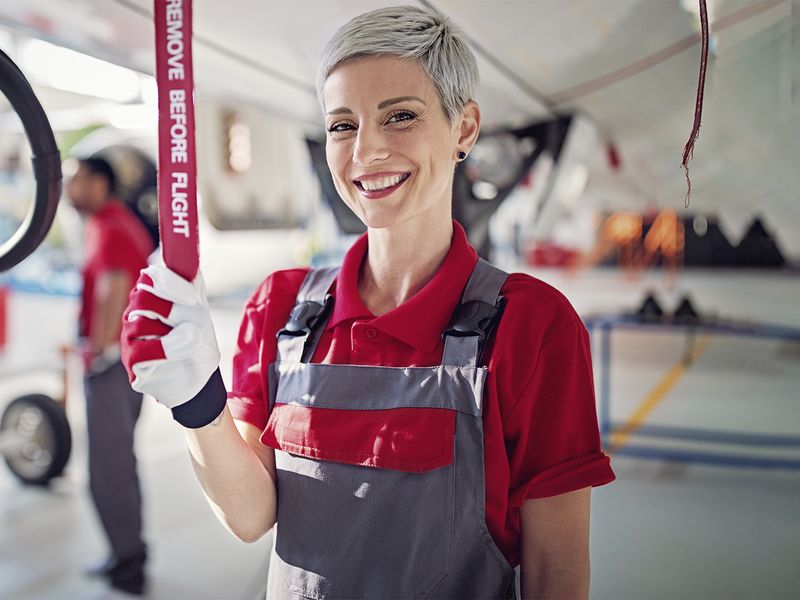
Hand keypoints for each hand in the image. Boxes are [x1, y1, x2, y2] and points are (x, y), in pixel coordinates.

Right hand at [121, 264, 220, 408]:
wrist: (201, 375)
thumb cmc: (197, 337)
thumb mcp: (199, 307)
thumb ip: (191, 283)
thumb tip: (181, 263)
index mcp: (150, 295)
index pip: (150, 277)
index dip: (171, 285)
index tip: (193, 299)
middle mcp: (135, 313)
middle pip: (142, 298)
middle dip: (172, 310)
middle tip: (194, 323)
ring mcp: (129, 338)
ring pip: (141, 325)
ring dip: (174, 334)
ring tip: (192, 342)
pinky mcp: (132, 363)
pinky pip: (140, 352)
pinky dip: (166, 352)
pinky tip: (182, 353)